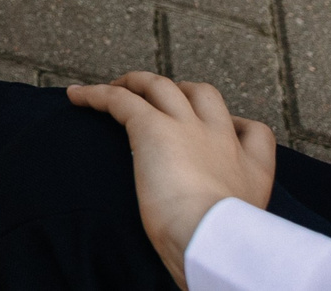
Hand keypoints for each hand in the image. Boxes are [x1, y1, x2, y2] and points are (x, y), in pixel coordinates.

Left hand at [68, 74, 275, 286]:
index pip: (255, 132)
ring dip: (137, 83)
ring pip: (160, 86)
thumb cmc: (220, 247)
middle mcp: (220, 140)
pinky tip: (75, 96)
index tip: (222, 129)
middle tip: (159, 102)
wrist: (208, 237)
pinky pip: (119, 99)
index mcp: (251, 170)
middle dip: (182, 91)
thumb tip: (207, 234)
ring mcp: (187, 128)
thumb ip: (226, 221)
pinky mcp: (151, 126)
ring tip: (114, 87)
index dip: (236, 125)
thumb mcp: (236, 234)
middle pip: (204, 95)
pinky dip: (96, 93)